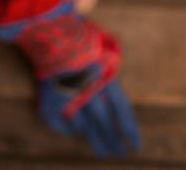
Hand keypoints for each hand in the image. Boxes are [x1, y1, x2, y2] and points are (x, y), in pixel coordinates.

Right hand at [0, 8, 141, 156]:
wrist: (50, 32)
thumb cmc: (82, 36)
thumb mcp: (105, 46)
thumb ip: (112, 67)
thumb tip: (116, 82)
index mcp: (105, 79)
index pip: (121, 111)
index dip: (129, 130)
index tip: (136, 145)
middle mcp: (88, 93)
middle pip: (105, 124)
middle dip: (114, 140)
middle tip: (121, 153)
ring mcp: (68, 100)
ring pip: (85, 128)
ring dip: (97, 141)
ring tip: (105, 152)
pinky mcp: (49, 104)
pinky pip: (62, 123)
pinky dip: (71, 128)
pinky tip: (80, 134)